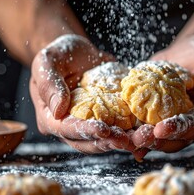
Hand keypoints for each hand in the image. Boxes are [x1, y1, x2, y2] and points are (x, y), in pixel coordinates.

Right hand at [30, 34, 133, 153]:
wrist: (78, 52)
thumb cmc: (58, 55)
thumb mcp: (47, 62)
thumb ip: (50, 83)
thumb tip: (58, 110)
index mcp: (50, 117)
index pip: (66, 129)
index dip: (86, 131)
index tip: (103, 129)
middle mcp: (69, 127)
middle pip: (88, 142)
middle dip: (109, 142)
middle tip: (127, 139)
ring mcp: (88, 125)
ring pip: (105, 140)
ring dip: (123, 142)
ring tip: (140, 138)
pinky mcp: (106, 120)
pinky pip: (119, 130)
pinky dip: (132, 132)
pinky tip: (146, 131)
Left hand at [132, 33, 193, 154]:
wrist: (192, 49)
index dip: (177, 129)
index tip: (161, 129)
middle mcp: (192, 123)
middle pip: (175, 138)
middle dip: (156, 140)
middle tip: (138, 138)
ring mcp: (174, 121)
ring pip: (160, 138)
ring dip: (144, 140)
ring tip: (128, 139)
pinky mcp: (158, 114)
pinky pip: (146, 126)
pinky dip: (135, 132)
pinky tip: (123, 136)